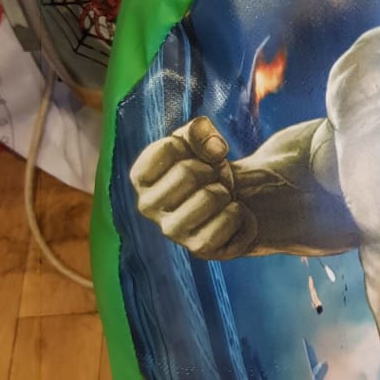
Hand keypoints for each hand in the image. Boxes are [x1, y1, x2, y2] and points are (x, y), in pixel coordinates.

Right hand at [129, 116, 256, 258]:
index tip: (198, 156)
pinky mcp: (199, 248)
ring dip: (225, 192)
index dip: (194, 145)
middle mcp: (148, 206)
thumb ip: (198, 131)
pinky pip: (227, 221)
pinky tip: (231, 216)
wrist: (235, 199)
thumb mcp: (200, 142)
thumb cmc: (209, 168)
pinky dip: (238, 212)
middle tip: (213, 180)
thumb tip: (213, 147)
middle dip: (212, 171)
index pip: (167, 148)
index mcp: (141, 178)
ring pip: (209, 197)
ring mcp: (172, 230)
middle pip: (187, 173)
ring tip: (220, 199)